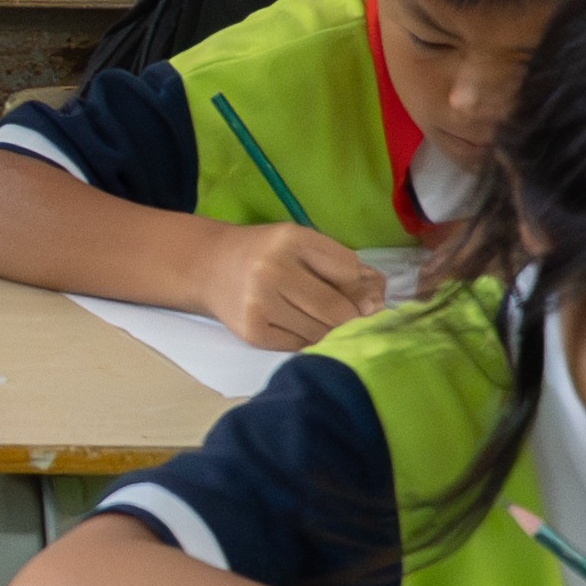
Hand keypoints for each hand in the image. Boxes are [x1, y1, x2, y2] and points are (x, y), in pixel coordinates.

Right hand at [194, 223, 378, 351]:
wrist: (209, 267)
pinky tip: (298, 326)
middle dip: (351, 317)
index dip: (359, 286)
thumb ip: (342, 267)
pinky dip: (308, 340)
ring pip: (321, 332)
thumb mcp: (302, 244)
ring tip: (318, 318)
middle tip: (349, 316)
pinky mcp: (254, 332)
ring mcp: (260, 304)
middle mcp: (273, 271)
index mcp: (291, 240)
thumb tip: (376, 305)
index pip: (348, 271)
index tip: (358, 293)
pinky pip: (300, 345)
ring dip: (329, 331)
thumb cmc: (266, 253)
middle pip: (337, 309)